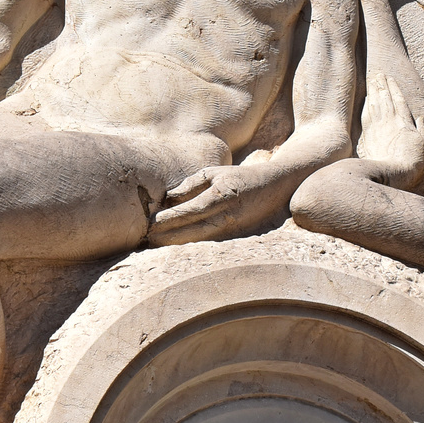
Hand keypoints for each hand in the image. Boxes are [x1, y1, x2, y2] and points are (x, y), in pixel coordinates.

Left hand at [149, 162, 277, 244]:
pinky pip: (211, 244)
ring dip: (179, 244)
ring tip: (157, 246)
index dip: (170, 219)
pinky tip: (177, 249)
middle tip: (148, 239)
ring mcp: (234, 228)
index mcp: (221, 194)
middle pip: (194, 230)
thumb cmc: (239, 177)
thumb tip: (169, 198)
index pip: (191, 210)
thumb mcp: (215, 173)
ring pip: (202, 240)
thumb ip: (191, 184)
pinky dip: (193, 247)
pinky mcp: (237, 237)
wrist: (275, 187)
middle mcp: (227, 214)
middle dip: (170, 236)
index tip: (151, 223)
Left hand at [357, 73, 423, 187]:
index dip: (394, 87)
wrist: (393, 172)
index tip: (390, 78)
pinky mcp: (368, 135)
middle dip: (381, 84)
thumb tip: (421, 119)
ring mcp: (378, 126)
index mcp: (404, 121)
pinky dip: (366, 105)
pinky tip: (366, 99)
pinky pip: (367, 115)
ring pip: (375, 103)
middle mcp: (390, 120)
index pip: (398, 99)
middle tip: (378, 74)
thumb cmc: (412, 160)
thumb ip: (421, 130)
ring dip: (373, 91)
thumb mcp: (423, 144)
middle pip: (385, 97)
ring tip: (371, 80)